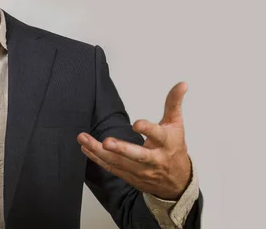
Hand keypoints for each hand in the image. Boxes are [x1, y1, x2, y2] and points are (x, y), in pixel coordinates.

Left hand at [77, 81, 191, 199]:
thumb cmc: (174, 148)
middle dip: (122, 149)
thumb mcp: (176, 125)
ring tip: (84, 139)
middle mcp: (154, 159)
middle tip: (106, 142)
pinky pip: (112, 168)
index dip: (148, 129)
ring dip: (99, 152)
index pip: (158, 135)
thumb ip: (173, 104)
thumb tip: (182, 84)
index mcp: (167, 143)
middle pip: (138, 156)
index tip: (136, 124)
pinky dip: (97, 159)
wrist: (176, 182)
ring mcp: (141, 170)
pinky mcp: (130, 176)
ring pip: (119, 163)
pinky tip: (86, 148)